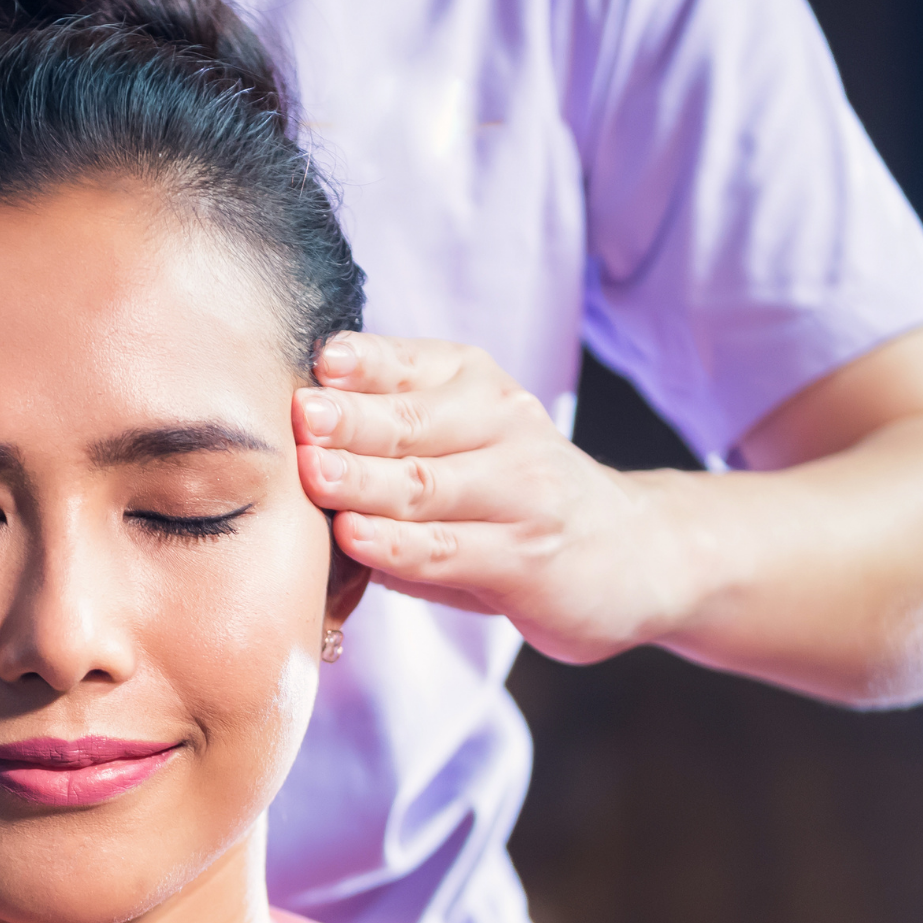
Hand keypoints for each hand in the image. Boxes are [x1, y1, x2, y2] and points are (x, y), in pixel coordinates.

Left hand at [294, 334, 678, 663]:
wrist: (636, 552)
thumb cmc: (513, 501)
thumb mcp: (463, 446)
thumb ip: (390, 438)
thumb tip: (286, 437)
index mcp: (478, 388)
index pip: (412, 367)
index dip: (363, 364)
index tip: (317, 361)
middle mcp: (505, 429)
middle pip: (412, 424)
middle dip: (351, 420)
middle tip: (298, 415)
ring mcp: (520, 496)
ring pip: (426, 486)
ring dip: (365, 480)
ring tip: (314, 473)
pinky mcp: (525, 560)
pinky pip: (447, 550)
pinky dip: (396, 546)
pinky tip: (355, 538)